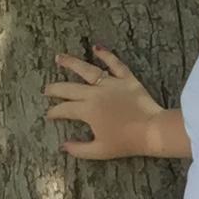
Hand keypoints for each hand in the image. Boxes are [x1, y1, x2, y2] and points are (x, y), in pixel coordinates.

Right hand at [45, 44, 166, 159]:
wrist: (151, 130)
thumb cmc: (126, 142)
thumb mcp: (100, 151)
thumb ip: (79, 149)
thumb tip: (63, 146)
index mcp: (87, 111)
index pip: (65, 109)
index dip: (54, 112)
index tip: (49, 114)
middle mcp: (95, 94)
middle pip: (69, 88)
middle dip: (55, 89)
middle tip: (46, 89)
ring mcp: (110, 84)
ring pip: (87, 70)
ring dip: (71, 63)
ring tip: (58, 57)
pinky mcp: (126, 79)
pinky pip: (115, 63)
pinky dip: (106, 54)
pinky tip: (96, 47)